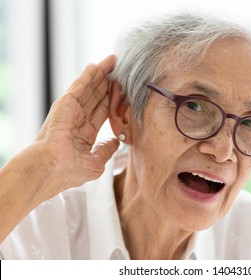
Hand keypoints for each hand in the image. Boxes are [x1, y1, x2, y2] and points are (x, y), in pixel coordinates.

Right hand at [36, 55, 119, 188]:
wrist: (51, 168)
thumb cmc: (68, 171)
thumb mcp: (95, 163)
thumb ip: (106, 151)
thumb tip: (115, 142)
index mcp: (84, 134)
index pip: (101, 112)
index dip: (112, 101)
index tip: (124, 91)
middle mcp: (77, 120)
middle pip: (97, 97)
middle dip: (108, 83)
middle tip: (121, 69)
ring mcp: (71, 110)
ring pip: (89, 88)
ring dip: (101, 75)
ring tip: (113, 61)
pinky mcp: (65, 103)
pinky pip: (79, 86)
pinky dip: (89, 75)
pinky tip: (98, 65)